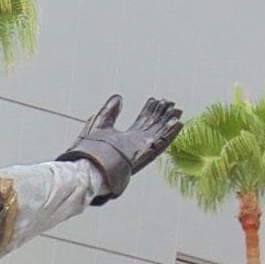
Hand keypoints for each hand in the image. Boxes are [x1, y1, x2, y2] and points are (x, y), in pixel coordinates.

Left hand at [60, 94, 184, 202]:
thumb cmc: (90, 150)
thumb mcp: (100, 123)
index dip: (149, 110)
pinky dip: (168, 133)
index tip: (155, 100)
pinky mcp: (144, 154)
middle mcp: (136, 144)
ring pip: (159, 133)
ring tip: (176, 110)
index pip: (141, 122)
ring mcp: (141, 150)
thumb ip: (110, 111)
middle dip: (162, 114)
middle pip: (153, 126)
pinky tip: (176, 123)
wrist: (88, 166)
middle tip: (170, 102)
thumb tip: (118, 97)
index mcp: (126, 139)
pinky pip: (159, 143)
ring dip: (168, 121)